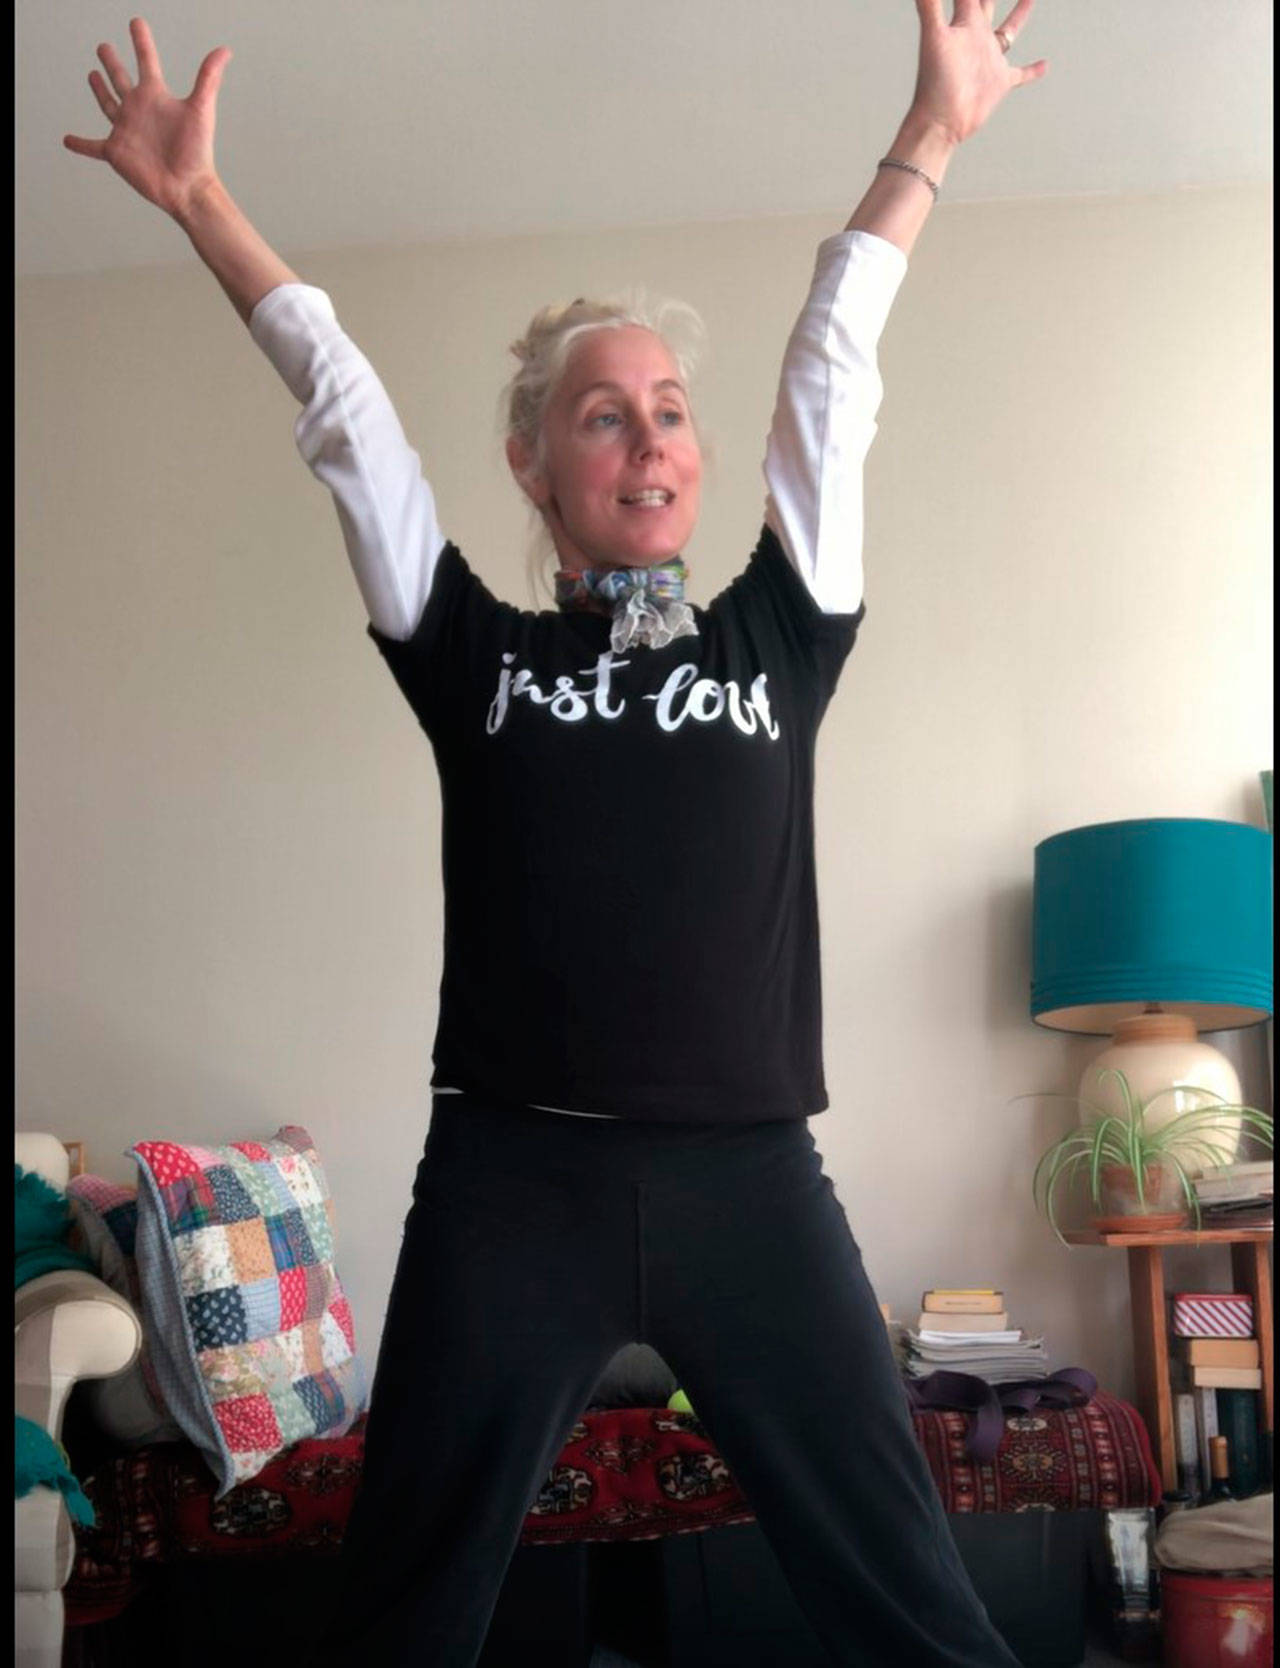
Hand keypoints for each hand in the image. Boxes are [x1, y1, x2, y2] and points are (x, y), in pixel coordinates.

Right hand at [63, 17, 231, 220]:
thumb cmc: (197, 152)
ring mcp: (125, 130)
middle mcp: (138, 109)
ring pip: (108, 105)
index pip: (146, 60)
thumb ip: (208, 78)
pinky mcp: (116, 152)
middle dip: (112, 63)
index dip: (141, 41)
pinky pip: (93, 147)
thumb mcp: (201, 109)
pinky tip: (68, 140)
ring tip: (92, 75)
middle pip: (121, 79)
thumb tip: (225, 50)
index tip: (136, 23)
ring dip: (99, 90)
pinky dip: (80, 144)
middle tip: (104, 47)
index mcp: (155, 96)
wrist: (187, 187)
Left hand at [909, 0, 1047, 147]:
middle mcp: (977, 37)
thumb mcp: (934, 37)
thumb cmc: (934, 82)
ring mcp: (989, 59)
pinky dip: (1033, 70)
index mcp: (965, 23)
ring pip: (1009, 30)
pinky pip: (1021, 73)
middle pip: (989, 0)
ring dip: (1020, 14)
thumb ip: (930, 5)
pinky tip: (1045, 64)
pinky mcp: (1000, 82)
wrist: (940, 122)